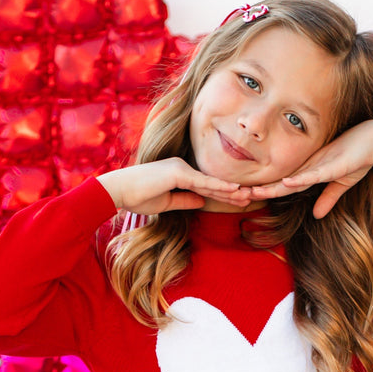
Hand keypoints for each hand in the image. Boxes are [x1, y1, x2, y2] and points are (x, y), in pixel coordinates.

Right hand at [97, 158, 252, 216]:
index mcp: (180, 174)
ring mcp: (181, 168)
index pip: (207, 187)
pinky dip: (219, 186)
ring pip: (211, 183)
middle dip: (233, 192)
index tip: (240, 201)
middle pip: (213, 183)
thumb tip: (203, 202)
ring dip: (231, 190)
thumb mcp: (166, 203)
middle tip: (253, 197)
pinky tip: (234, 189)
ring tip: (250, 195)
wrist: (119, 191)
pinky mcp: (179, 173)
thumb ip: (185, 201)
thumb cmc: (138, 197)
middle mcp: (183, 168)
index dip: (223, 195)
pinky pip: (203, 182)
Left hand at [248, 120, 372, 218]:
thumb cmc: (359, 157)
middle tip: (235, 196)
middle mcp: (309, 167)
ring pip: (291, 180)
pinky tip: (286, 184)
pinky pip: (314, 174)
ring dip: (273, 187)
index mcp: (309, 172)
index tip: (245, 198)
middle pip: (280, 183)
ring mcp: (319, 165)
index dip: (265, 192)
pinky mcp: (333, 164)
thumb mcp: (341, 183)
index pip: (283, 186)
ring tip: (253, 193)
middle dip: (260, 190)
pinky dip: (300, 180)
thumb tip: (316, 215)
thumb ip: (327, 198)